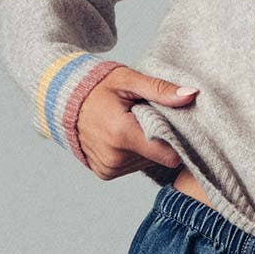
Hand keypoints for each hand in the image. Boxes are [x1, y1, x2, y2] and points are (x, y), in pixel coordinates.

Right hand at [76, 65, 199, 182]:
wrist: (63, 99)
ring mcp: (108, 168)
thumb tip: (191, 95)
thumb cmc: (98, 86)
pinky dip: (132, 153)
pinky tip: (121, 136)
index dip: (175, 140)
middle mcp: (115, 157)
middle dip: (157, 139)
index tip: (170, 124)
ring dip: (145, 146)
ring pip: (146, 162)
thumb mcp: (129, 80)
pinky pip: (131, 166)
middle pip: (158, 157)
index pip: (169, 154)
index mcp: (123, 135)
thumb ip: (161, 90)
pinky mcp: (104, 173)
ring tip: (130, 125)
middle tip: (144, 118)